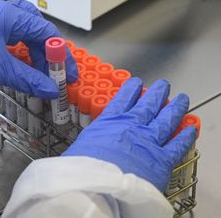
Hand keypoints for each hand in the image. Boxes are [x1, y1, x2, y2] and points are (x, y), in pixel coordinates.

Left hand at [0, 0, 76, 97]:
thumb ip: (28, 78)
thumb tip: (51, 90)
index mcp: (5, 14)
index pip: (43, 31)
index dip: (59, 53)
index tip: (67, 72)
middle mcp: (0, 12)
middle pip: (34, 27)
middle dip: (46, 50)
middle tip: (54, 71)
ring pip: (21, 32)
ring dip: (33, 51)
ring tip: (40, 72)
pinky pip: (9, 37)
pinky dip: (19, 51)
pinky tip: (24, 66)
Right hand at [62, 77, 196, 190]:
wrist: (97, 187)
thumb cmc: (82, 168)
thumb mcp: (79, 147)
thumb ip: (90, 141)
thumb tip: (86, 146)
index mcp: (109, 122)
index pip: (123, 99)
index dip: (131, 89)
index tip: (136, 82)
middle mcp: (131, 126)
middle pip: (148, 104)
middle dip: (157, 93)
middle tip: (162, 85)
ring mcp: (148, 141)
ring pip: (167, 119)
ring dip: (175, 108)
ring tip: (180, 99)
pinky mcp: (162, 160)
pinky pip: (178, 145)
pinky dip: (185, 136)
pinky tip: (190, 129)